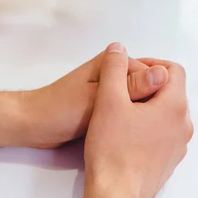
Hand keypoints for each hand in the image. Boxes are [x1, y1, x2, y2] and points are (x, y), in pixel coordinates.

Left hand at [0, 50, 168, 150]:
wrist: (35, 126)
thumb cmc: (61, 110)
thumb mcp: (98, 99)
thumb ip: (129, 86)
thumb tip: (160, 73)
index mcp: (110, 63)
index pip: (150, 72)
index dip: (159, 93)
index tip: (163, 114)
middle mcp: (111, 72)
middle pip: (145, 86)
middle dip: (151, 103)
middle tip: (156, 127)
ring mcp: (107, 89)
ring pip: (136, 100)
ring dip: (141, 114)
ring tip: (147, 133)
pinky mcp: (103, 105)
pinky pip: (125, 109)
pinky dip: (130, 120)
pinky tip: (136, 135)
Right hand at [84, 44, 193, 197]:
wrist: (114, 195)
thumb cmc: (113, 152)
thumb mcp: (108, 99)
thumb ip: (114, 68)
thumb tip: (118, 48)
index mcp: (175, 107)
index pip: (173, 70)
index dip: (150, 63)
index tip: (129, 70)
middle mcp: (183, 126)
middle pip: (170, 90)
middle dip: (147, 83)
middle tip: (121, 88)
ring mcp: (178, 145)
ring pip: (166, 111)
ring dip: (147, 103)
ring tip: (121, 108)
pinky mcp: (168, 160)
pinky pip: (163, 131)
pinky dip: (148, 123)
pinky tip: (125, 130)